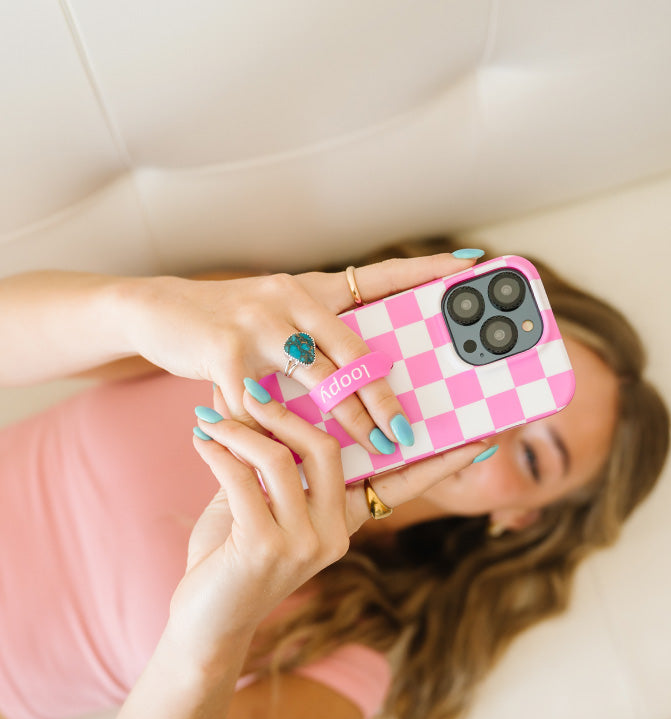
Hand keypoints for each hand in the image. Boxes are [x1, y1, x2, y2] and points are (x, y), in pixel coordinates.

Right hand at [124, 252, 482, 456]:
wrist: (153, 307)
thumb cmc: (227, 324)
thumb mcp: (278, 320)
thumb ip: (318, 340)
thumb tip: (366, 375)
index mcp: (312, 289)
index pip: (378, 275)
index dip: (424, 269)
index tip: (469, 266)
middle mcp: (292, 297)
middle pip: (355, 348)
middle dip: (386, 394)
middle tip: (412, 427)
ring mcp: (259, 320)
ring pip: (319, 378)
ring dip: (350, 419)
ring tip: (379, 446)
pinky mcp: (223, 348)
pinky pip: (258, 403)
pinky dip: (270, 432)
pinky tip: (282, 453)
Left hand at [168, 385, 489, 670]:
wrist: (206, 624)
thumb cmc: (232, 559)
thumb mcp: (258, 505)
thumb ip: (269, 462)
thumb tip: (258, 395)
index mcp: (343, 523)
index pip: (403, 486)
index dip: (440, 461)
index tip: (480, 437)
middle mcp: (333, 535)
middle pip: (329, 448)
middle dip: (287, 413)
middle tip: (252, 391)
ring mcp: (304, 544)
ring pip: (283, 458)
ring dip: (242, 430)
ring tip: (211, 418)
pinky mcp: (266, 548)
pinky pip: (245, 477)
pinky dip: (218, 450)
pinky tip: (201, 439)